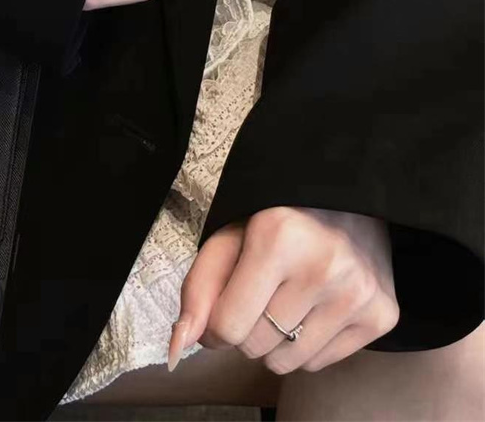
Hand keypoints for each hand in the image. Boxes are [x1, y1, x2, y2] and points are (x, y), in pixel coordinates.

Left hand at [169, 207, 398, 374]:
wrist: (351, 199)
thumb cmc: (278, 219)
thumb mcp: (230, 236)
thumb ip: (199, 289)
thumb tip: (179, 346)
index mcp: (277, 236)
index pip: (227, 327)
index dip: (216, 323)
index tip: (226, 302)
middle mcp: (323, 264)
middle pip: (255, 347)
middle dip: (248, 327)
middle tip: (263, 290)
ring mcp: (357, 292)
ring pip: (287, 363)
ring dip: (276, 340)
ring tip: (289, 297)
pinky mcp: (382, 314)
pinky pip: (320, 363)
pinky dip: (308, 344)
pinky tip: (316, 305)